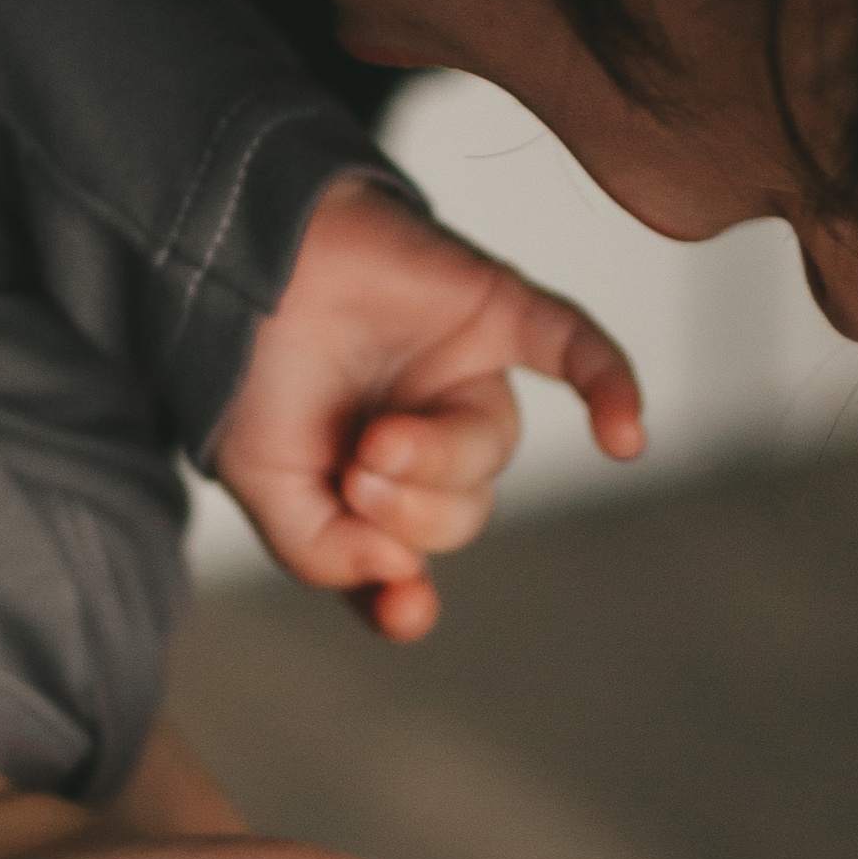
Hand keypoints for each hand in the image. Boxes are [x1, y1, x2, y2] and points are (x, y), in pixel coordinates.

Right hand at [210, 173, 642, 638]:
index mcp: (366, 482)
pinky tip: (626, 439)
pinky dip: (608, 388)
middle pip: (460, 509)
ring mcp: (464, 373)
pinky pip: (577, 347)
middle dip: (414, 507)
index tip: (405, 607)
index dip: (405, 599)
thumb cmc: (243, 359)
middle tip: (361, 474)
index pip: (405, 561)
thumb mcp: (259, 483)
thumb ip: (321, 550)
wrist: (231, 251)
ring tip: (380, 442)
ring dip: (442, 459)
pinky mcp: (496, 309)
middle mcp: (424, 435)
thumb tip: (401, 577)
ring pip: (493, 446)